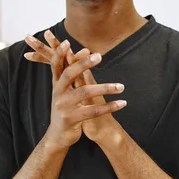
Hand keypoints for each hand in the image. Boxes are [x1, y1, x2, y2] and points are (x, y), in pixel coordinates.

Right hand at [24, 31, 126, 147]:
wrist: (58, 135)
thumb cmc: (66, 108)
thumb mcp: (65, 90)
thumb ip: (73, 71)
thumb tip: (85, 49)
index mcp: (57, 84)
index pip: (56, 65)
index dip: (60, 53)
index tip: (68, 42)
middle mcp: (58, 93)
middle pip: (69, 74)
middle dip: (84, 64)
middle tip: (99, 56)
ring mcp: (63, 106)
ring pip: (85, 93)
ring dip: (106, 88)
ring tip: (121, 87)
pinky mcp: (71, 119)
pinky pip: (92, 111)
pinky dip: (109, 107)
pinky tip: (121, 104)